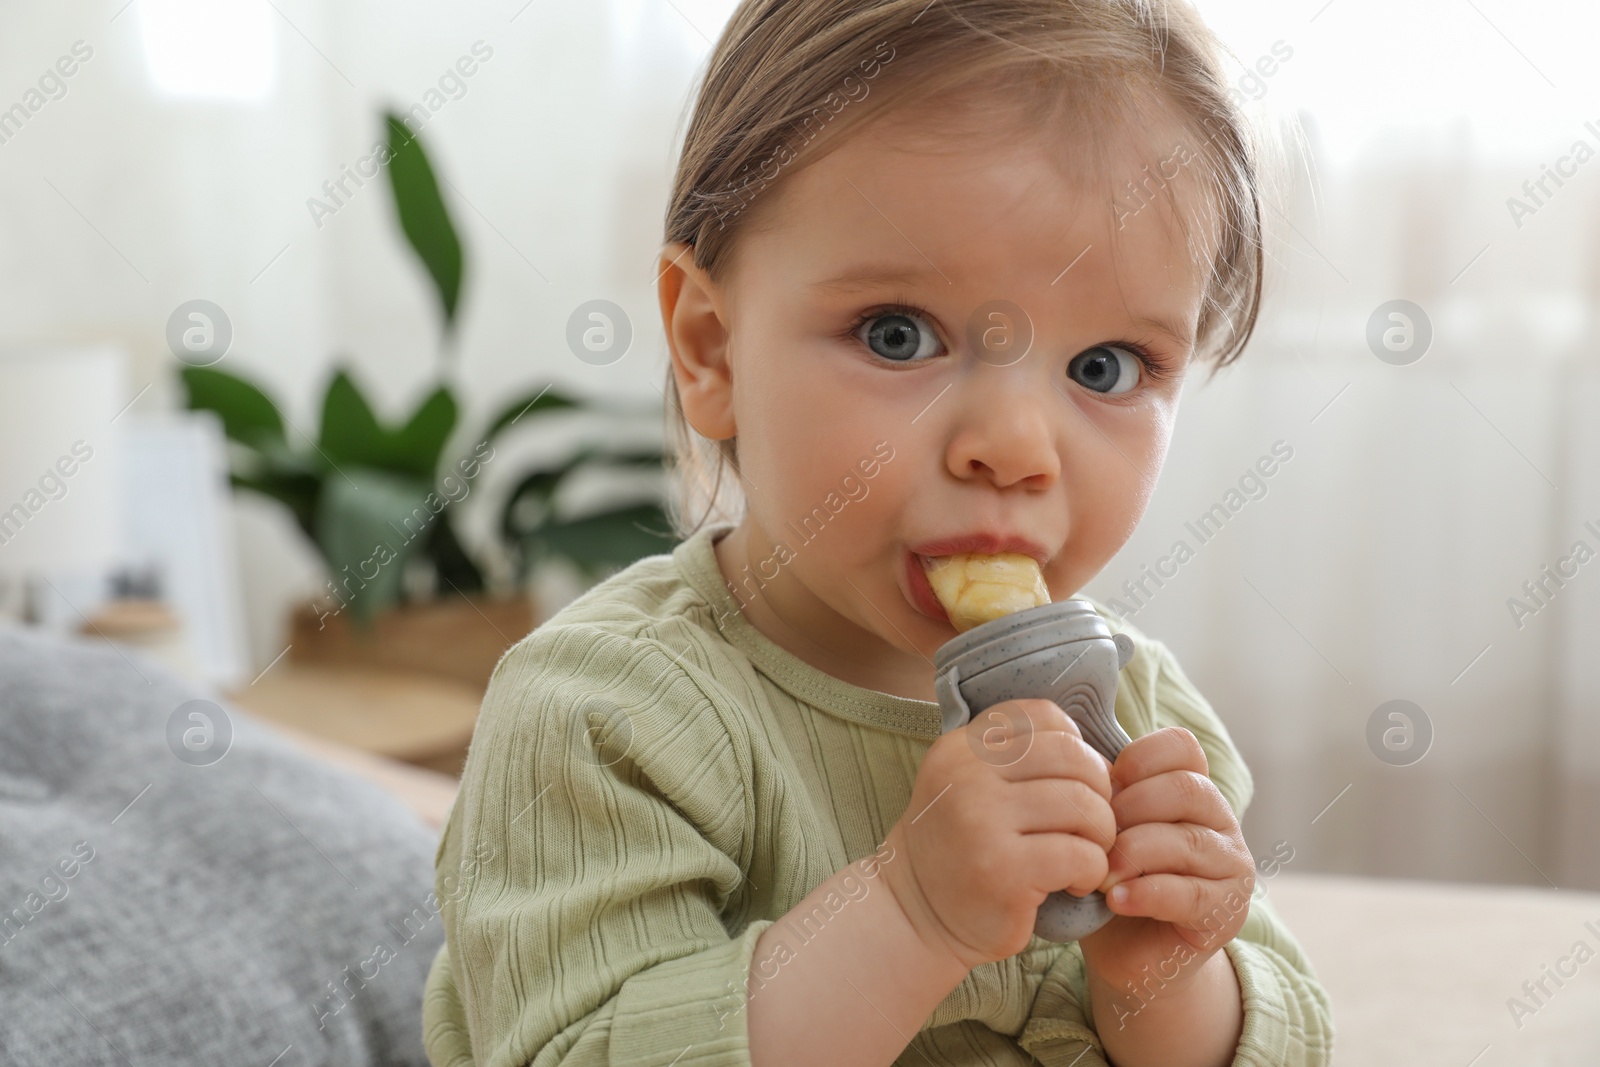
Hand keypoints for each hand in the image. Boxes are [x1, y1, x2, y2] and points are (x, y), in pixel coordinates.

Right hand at [880, 699, 1116, 973]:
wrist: (915, 916)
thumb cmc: (959, 850)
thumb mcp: (968, 787)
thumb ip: (1015, 759)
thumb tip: (1103, 757)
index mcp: (960, 748)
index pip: (1044, 716)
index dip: (1077, 747)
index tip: (1075, 784)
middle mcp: (966, 776)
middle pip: (1073, 758)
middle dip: (1100, 793)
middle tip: (1092, 826)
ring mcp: (982, 821)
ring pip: (1084, 805)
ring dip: (1101, 835)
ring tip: (1085, 855)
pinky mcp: (1003, 870)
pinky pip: (1081, 855)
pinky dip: (1093, 871)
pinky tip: (1075, 883)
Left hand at [1078, 727, 1255, 995]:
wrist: (1128, 952)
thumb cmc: (1111, 879)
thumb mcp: (1104, 829)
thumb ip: (1103, 797)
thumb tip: (1082, 766)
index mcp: (1191, 788)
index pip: (1182, 747)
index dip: (1138, 758)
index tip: (1103, 787)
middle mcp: (1220, 820)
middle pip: (1186, 789)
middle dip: (1130, 809)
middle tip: (1094, 838)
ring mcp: (1231, 866)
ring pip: (1189, 842)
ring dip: (1133, 855)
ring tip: (1100, 876)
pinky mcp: (1226, 912)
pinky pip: (1190, 894)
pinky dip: (1146, 894)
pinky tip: (1115, 900)